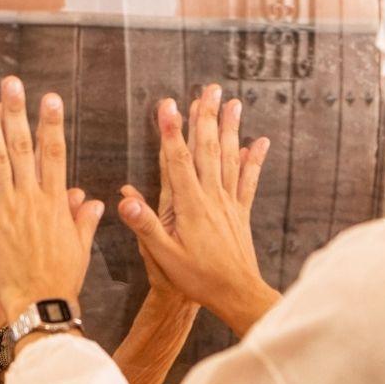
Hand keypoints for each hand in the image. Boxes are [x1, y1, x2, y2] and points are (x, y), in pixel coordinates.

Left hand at [0, 77, 104, 322]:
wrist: (40, 305)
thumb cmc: (62, 279)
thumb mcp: (79, 247)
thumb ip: (84, 220)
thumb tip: (93, 200)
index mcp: (57, 201)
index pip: (55, 152)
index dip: (51, 123)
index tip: (49, 97)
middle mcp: (32, 198)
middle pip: (23, 146)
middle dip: (17, 112)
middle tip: (11, 84)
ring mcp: (8, 208)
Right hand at [117, 85, 277, 336]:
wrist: (237, 294)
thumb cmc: (198, 278)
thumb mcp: (164, 257)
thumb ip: (146, 226)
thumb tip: (125, 198)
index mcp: (190, 206)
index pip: (177, 160)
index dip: (171, 131)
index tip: (168, 104)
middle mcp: (211, 197)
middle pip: (207, 149)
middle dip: (205, 117)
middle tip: (208, 89)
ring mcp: (229, 203)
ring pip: (228, 157)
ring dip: (229, 128)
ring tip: (232, 102)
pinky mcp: (240, 212)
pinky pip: (248, 180)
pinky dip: (254, 159)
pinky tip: (258, 141)